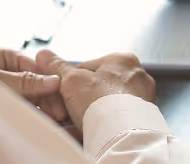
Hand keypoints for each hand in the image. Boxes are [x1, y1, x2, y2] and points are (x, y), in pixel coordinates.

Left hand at [0, 48, 67, 121]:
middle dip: (47, 97)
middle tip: (59, 112)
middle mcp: (3, 70)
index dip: (47, 79)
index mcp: (0, 56)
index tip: (60, 93)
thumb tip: (54, 80)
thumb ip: (24, 81)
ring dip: (42, 108)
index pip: (32, 65)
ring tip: (54, 120)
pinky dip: (33, 114)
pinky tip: (43, 122)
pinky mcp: (2, 105)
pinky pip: (22, 108)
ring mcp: (3, 89)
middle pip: (34, 81)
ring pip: (30, 97)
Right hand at [34, 50, 156, 129]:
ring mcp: (144, 97)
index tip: (64, 94)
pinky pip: (120, 118)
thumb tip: (44, 55)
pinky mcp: (144, 118)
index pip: (88, 67)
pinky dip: (108, 122)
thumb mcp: (71, 80)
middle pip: (100, 86)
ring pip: (110, 103)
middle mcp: (138, 75)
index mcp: (122, 59)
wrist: (121, 134)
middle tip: (72, 111)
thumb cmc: (101, 102)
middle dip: (85, 98)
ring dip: (96, 111)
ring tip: (83, 122)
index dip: (71, 82)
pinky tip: (96, 130)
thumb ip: (57, 66)